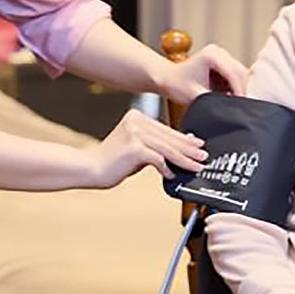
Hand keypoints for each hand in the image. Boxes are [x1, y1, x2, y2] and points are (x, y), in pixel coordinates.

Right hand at [88, 109, 206, 186]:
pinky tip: (171, 176)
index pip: (166, 130)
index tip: (198, 145)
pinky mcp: (135, 147)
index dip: (184, 139)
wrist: (90, 168)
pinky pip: (158, 159)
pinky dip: (166, 169)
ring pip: (167, 149)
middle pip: (169, 138)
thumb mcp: (136, 148)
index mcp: (137, 117)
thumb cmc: (113, 161)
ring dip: (184, 160)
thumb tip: (180, 149)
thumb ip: (154, 146)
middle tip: (204, 156)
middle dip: (189, 149)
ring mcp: (135, 132)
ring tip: (196, 167)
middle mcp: (137, 121)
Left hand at [155, 44, 248, 103]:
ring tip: (238, 105)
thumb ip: (214, 101)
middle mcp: (219, 52)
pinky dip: (237, 88)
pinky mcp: (223, 63)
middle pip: (240, 72)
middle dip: (243, 90)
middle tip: (243, 107)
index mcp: (212, 55)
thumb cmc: (175, 84)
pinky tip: (233, 99)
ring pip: (241, 74)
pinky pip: (236, 76)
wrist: (166, 78)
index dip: (240, 90)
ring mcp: (222, 56)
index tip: (242, 105)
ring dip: (241, 89)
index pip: (233, 73)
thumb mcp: (195, 95)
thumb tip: (231, 109)